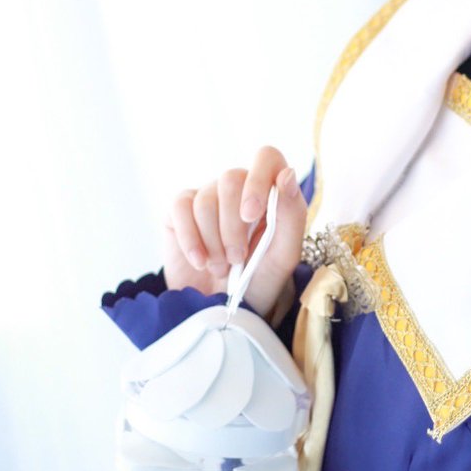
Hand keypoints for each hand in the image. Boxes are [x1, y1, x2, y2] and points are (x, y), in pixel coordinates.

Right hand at [163, 146, 307, 319]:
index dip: (258, 180)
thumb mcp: (283, 256)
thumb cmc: (258, 282)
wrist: (221, 314)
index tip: (251, 214)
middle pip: (231, 178)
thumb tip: (287, 174)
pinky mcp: (179, 211)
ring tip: (220, 267)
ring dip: (213, 240)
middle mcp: (238, 189)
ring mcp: (207, 197)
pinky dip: (191, 239)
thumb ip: (291, 214)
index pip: (266, 157)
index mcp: (270, 193)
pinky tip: (200, 261)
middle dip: (233, 226)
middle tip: (236, 259)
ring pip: (205, 199)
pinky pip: (180, 207)